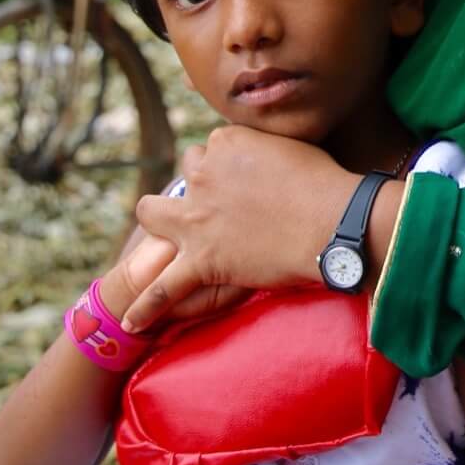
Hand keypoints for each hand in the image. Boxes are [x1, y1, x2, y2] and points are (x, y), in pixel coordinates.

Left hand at [121, 126, 359, 332]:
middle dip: (197, 180)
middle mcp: (205, 175)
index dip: (229, 162)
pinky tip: (130, 321)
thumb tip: (267, 157)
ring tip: (163, 234)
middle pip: (186, 170)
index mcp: (229, 143)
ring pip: (151, 212)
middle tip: (219, 198)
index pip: (215, 146)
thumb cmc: (326, 183)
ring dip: (157, 219)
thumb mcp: (295, 146)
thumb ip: (269, 147)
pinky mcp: (202, 260)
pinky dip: (145, 306)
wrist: (333, 223)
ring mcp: (197, 219)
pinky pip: (163, 288)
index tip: (245, 175)